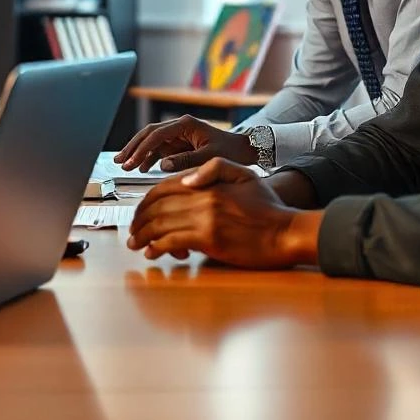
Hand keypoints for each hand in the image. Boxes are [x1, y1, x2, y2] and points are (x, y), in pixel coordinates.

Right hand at [115, 115, 255, 172]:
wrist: (245, 151)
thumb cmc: (231, 152)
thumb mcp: (209, 157)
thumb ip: (186, 160)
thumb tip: (161, 164)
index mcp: (185, 125)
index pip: (156, 135)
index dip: (141, 149)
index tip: (130, 162)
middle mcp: (179, 127)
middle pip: (149, 134)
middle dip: (133, 147)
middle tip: (119, 161)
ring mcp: (179, 136)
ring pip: (152, 142)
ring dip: (138, 153)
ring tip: (125, 165)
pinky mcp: (180, 144)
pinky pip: (160, 150)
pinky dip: (149, 158)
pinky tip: (141, 168)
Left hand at [126, 158, 320, 268]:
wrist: (287, 232)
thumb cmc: (268, 207)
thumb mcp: (244, 174)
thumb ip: (214, 167)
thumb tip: (186, 178)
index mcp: (208, 183)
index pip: (165, 187)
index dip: (147, 199)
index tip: (141, 212)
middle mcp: (202, 199)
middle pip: (157, 206)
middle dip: (139, 219)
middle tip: (132, 231)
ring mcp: (205, 220)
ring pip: (161, 224)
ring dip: (143, 235)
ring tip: (136, 244)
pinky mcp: (209, 241)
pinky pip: (172, 241)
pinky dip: (157, 246)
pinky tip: (153, 252)